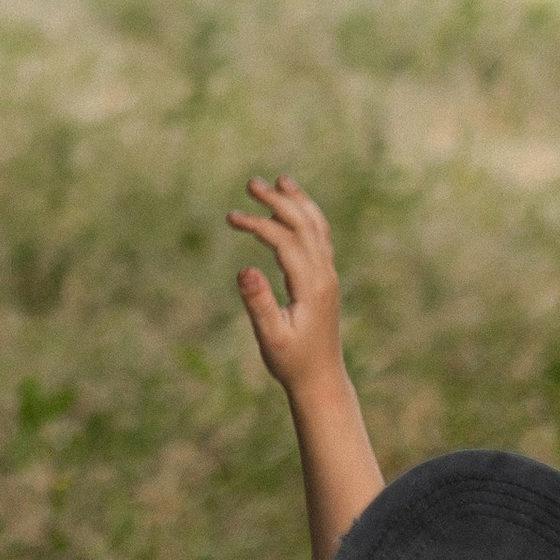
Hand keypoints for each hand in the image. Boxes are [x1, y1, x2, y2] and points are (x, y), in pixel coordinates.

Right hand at [226, 174, 342, 394]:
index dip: (258, 225)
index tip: (231, 218)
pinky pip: (319, 237)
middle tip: (250, 183)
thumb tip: (244, 268)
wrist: (320, 379)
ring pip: (316, 227)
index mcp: (312, 287)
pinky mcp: (325, 279)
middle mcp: (324, 275)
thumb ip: (259, 303)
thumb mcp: (270, 337)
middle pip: (304, 224)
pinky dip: (306, 216)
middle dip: (278, 200)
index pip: (286, 241)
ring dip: (297, 202)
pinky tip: (292, 209)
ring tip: (279, 181)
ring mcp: (328, 275)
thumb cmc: (292, 361)